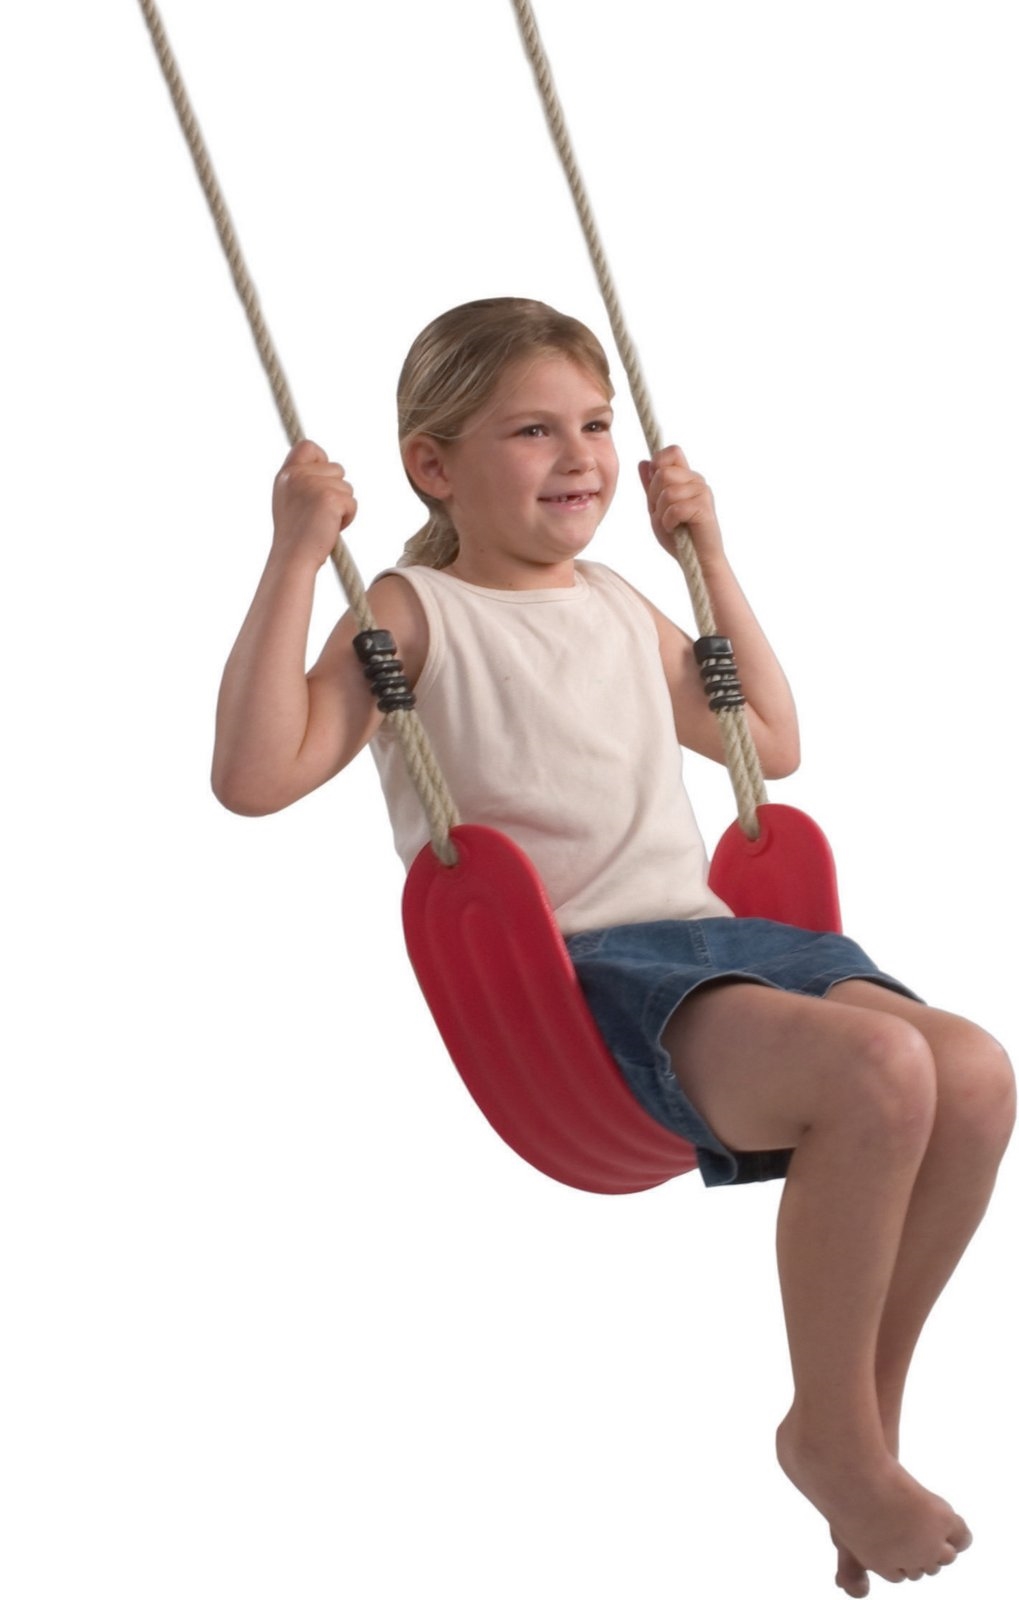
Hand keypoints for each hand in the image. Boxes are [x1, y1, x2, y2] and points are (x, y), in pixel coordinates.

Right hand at [271, 439, 356, 567]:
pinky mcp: (330, 498)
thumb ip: (304, 481)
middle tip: (320, 514)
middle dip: (337, 491)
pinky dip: (348, 518)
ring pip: (347, 487)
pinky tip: (331, 529)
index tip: (323, 481)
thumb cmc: (296, 537)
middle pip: (337, 468)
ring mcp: (312, 485)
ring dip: (342, 506)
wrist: (294, 559)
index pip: (308, 446)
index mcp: (286, 475)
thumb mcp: (291, 500)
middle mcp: (297, 475)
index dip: (321, 458)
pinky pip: (352, 503)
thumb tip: (332, 470)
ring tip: (324, 523)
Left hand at [638, 445, 723, 563]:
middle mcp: (696, 481)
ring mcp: (702, 492)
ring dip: (662, 513)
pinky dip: (669, 522)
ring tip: (671, 524)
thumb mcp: (657, 509)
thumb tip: (643, 462)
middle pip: (663, 472)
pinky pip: (675, 507)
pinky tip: (675, 529)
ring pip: (668, 491)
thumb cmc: (678, 537)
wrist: (697, 562)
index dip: (657, 463)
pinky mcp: (704, 507)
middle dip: (654, 497)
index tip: (655, 488)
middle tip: (663, 515)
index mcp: (686, 478)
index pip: (671, 452)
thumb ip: (651, 487)